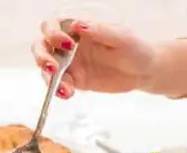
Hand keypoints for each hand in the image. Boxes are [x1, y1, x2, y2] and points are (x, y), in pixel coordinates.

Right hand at [32, 19, 154, 98]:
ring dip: (49, 77)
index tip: (66, 44)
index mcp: (78, 28)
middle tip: (52, 67)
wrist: (144, 72)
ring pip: (46, 68)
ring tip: (65, 87)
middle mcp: (69, 44)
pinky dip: (58, 90)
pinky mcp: (74, 81)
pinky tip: (68, 93)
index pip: (53, 25)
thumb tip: (78, 24)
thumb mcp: (121, 37)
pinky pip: (58, 85)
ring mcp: (70, 63)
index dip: (52, 33)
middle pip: (42, 45)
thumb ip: (99, 30)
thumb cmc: (136, 48)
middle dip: (41, 56)